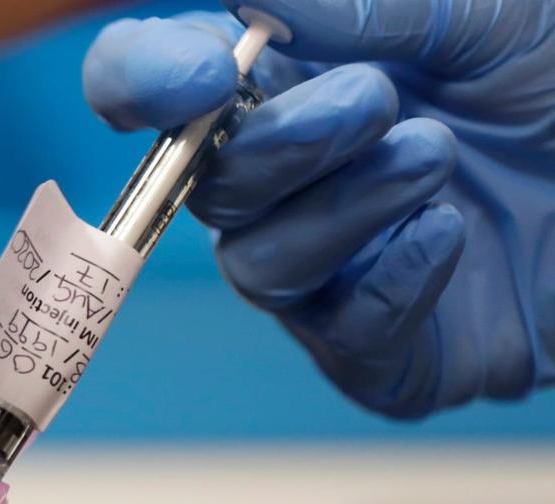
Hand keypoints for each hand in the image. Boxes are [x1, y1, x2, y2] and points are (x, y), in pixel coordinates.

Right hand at [83, 1, 554, 417]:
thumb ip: (361, 6)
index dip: (140, 80)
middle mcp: (288, 183)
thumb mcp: (481, 13)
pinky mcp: (380, 350)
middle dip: (276, 147)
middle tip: (375, 101)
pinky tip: (451, 233)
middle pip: (204, 186)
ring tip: (436, 159)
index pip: (155, 86)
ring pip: (258, 267)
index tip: (197, 75)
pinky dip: (390, 282)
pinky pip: (341, 335)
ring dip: (340, 211)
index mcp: (287, 87)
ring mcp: (329, 271)